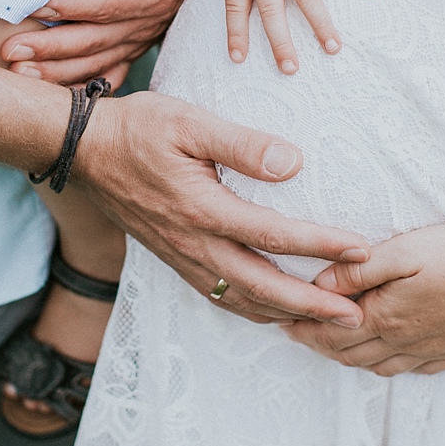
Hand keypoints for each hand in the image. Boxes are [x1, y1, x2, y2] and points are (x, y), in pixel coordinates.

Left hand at [0, 0, 213, 85]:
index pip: (108, 5)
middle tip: (12, 50)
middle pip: (94, 40)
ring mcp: (141, 40)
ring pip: (96, 61)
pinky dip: (83, 85)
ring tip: (20, 73)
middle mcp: (147, 24)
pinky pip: (109, 72)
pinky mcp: (137, 47)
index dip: (72, 7)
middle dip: (51, 47)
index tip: (37, 5)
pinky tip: (55, 94)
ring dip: (58, 70)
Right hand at [76, 89, 371, 325]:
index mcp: (203, 210)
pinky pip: (219, 296)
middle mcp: (194, 243)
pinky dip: (254, 309)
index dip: (322, 246)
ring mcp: (183, 257)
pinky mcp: (174, 259)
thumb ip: (242, 143)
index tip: (362, 250)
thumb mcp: (190, 122)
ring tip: (326, 323)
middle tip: (356, 316)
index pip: (275, 236)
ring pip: (241, 300)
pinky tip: (274, 309)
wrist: (82, 150)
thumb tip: (293, 163)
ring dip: (287, 315)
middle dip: (313, 306)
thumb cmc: (138, 128)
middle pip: (264, 287)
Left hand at [281, 222, 444, 375]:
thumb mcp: (404, 251)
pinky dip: (385, 363)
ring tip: (331, 338)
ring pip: (375, 365)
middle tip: (295, 329)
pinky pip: (408, 369)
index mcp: (386, 318)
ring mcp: (428, 352)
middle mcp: (403, 343)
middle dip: (317, 342)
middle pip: (348, 353)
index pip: (331, 332)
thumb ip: (358, 269)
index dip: (302, 327)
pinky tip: (384, 352)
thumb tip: (320, 283)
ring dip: (347, 354)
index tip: (280, 318)